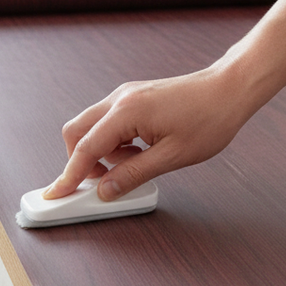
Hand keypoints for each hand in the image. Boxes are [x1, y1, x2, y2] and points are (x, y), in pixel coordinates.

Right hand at [43, 65, 254, 201]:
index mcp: (126, 111)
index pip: (85, 148)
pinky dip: (115, 143)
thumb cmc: (210, 119)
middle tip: (98, 185)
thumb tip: (105, 191)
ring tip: (133, 167)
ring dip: (102, 153)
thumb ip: (134, 174)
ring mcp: (126, 96)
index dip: (69, 175)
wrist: (230, 90)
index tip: (55, 195)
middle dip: (80, 162)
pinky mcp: (135, 98)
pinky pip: (111, 122)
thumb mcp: (172, 157)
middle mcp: (120, 99)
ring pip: (93, 127)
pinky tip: (139, 153)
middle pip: (77, 132)